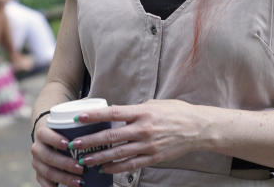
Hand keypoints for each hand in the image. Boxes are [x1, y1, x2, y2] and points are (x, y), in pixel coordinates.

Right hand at [30, 118, 85, 186]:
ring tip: (79, 182)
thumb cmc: (62, 131)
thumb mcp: (66, 125)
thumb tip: (101, 122)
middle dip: (65, 164)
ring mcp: (37, 162)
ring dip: (64, 178)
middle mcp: (37, 148)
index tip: (69, 144)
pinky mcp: (39, 174)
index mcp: (42, 133)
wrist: (49, 137)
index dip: (55, 140)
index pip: (45, 135)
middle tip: (81, 168)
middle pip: (48, 157)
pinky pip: (45, 183)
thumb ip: (78, 126)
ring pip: (47, 172)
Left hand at [68, 100, 213, 173]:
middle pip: (112, 136)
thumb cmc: (176, 112)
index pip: (113, 113)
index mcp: (142, 112)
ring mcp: (148, 145)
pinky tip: (104, 168)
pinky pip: (131, 165)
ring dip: (100, 157)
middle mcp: (144, 129)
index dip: (95, 116)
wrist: (198, 128)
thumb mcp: (153, 104)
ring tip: (85, 160)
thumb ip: (134, 110)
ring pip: (119, 154)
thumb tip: (115, 114)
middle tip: (75, 144)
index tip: (80, 118)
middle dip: (91, 141)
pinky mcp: (154, 158)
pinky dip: (116, 168)